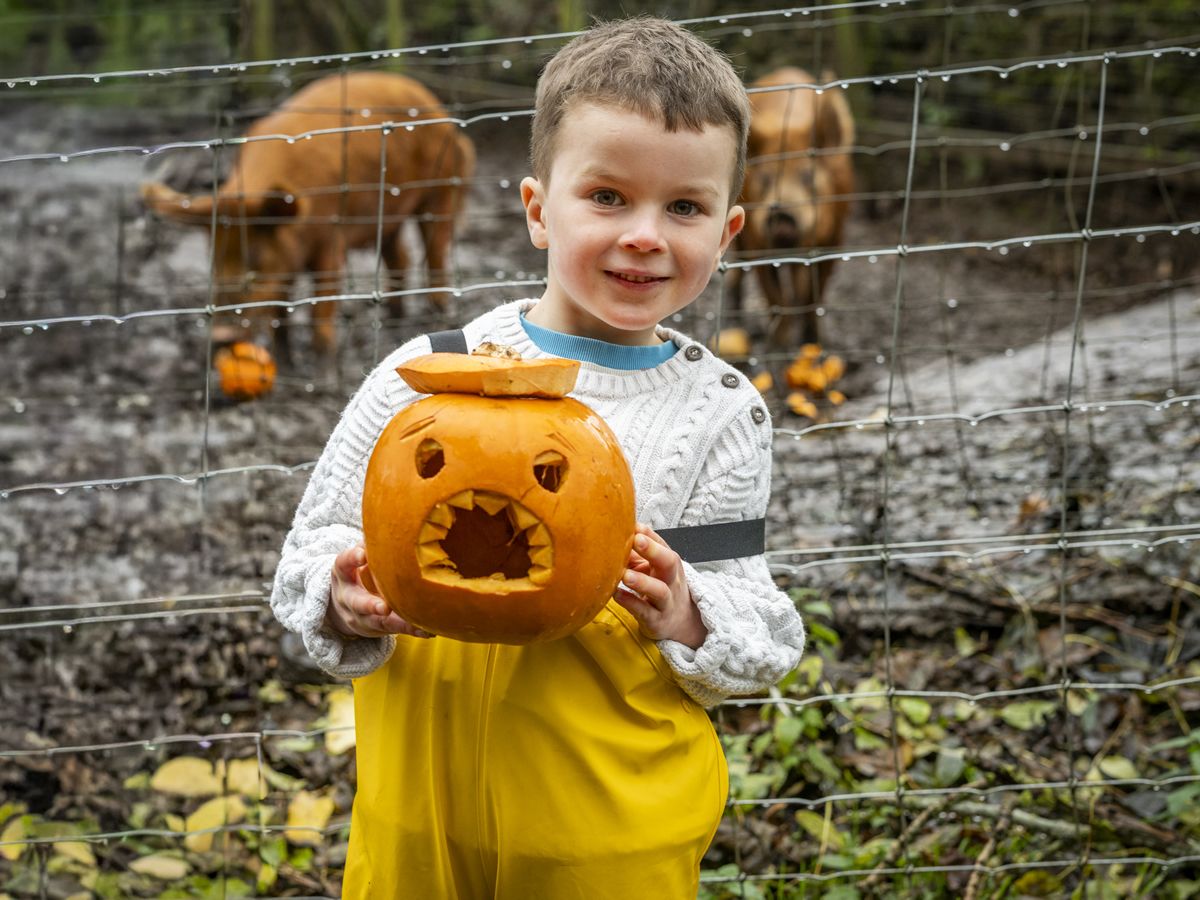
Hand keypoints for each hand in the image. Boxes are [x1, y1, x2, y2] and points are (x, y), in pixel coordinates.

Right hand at [324, 545, 433, 639]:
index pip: (343, 564)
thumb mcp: (353, 559)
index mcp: (343, 574)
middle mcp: (349, 598)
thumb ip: (368, 543)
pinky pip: (395, 630)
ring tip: (418, 625)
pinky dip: (413, 629)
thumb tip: (390, 514)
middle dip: (370, 605)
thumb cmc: (354, 572)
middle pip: (357, 602)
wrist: (338, 608)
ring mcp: (361, 617)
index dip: (351, 558)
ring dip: (399, 623)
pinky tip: (429, 630)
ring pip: (378, 622)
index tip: (362, 553)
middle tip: (383, 608)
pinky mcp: (377, 628)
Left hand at [614, 524, 706, 648]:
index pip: (662, 545)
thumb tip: (614, 533)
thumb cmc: (661, 588)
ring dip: (642, 581)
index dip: (649, 535)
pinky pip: (645, 612)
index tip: (633, 525)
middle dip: (653, 550)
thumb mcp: (652, 568)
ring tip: (625, 575)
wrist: (681, 622)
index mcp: (670, 564)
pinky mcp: (656, 620)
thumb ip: (635, 552)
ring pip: (659, 590)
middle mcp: (671, 580)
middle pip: (669, 562)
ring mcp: (666, 602)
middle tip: (636, 540)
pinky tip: (616, 594)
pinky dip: (631, 602)